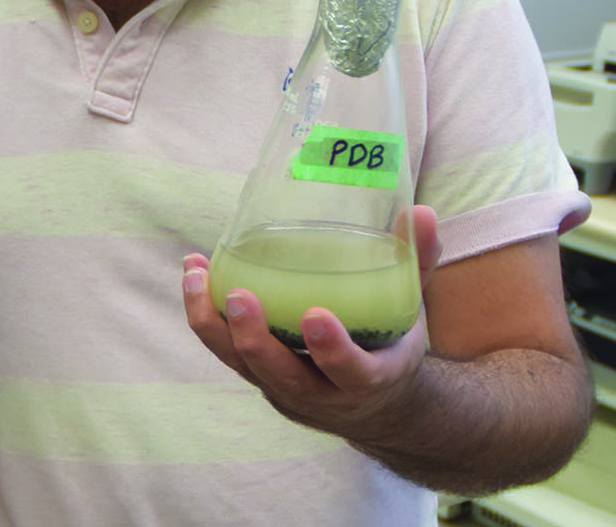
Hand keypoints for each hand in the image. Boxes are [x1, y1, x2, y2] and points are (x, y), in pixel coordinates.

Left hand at [181, 206, 440, 436]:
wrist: (374, 405)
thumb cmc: (390, 343)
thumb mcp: (411, 310)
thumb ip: (417, 263)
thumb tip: (422, 211)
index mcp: (369, 380)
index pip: (351, 373)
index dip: (332, 351)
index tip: (315, 316)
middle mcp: (321, 393)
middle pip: (279, 374)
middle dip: (255, 339)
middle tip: (238, 296)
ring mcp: (282, 388)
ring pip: (240, 364)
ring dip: (211, 323)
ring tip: (194, 274)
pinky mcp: (255, 377)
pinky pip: (223, 350)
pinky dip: (203, 314)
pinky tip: (192, 271)